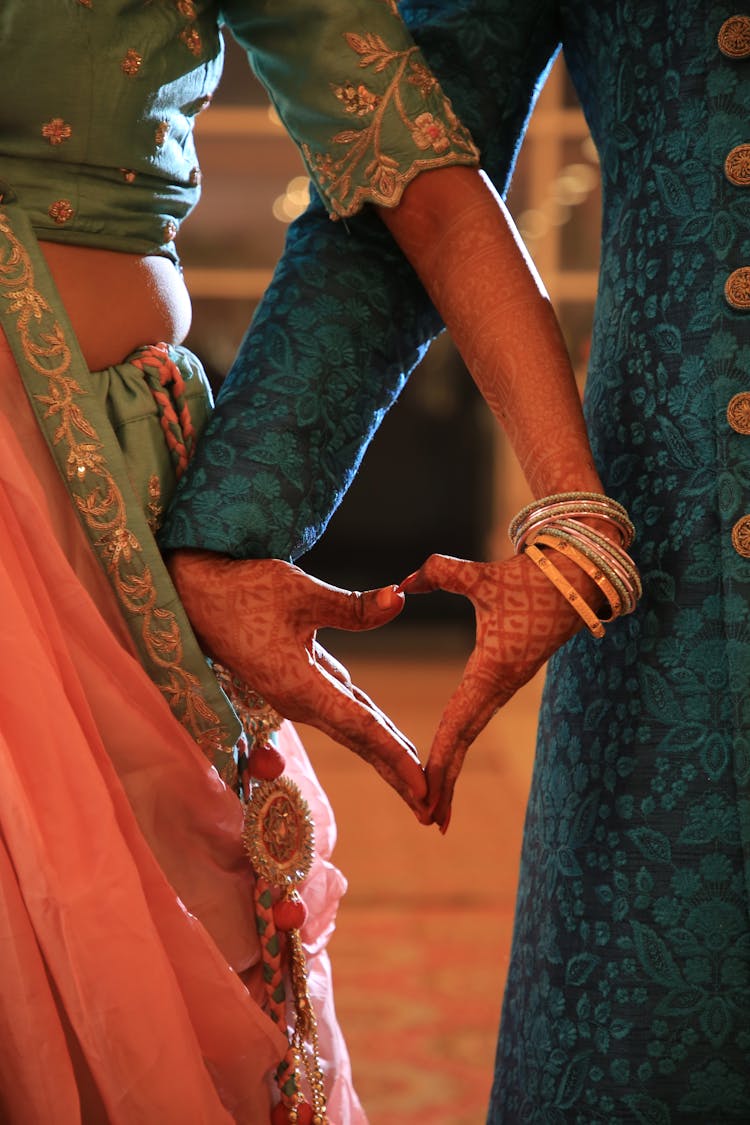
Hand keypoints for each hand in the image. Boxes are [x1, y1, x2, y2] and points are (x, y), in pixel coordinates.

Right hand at [168, 550, 427, 816]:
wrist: (194, 595)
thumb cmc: (243, 590)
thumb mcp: (300, 591)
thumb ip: (353, 606)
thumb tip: (400, 600)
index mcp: (300, 686)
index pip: (360, 727)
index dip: (395, 757)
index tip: (423, 787)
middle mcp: (299, 701)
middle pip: (360, 741)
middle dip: (397, 775)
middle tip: (431, 809)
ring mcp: (296, 695)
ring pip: (353, 728)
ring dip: (386, 754)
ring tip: (419, 781)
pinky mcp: (297, 683)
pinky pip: (344, 710)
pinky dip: (371, 727)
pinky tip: (392, 739)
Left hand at [401, 552, 587, 828]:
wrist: (579, 578)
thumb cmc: (532, 577)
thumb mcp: (483, 575)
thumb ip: (440, 573)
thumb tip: (403, 581)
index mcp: (491, 670)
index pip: (457, 722)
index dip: (439, 759)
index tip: (424, 793)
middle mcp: (498, 686)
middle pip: (464, 740)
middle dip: (445, 781)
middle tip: (427, 820)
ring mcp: (504, 686)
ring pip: (471, 733)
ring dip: (453, 770)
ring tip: (434, 810)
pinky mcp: (506, 678)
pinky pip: (477, 718)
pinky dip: (460, 744)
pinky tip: (447, 761)